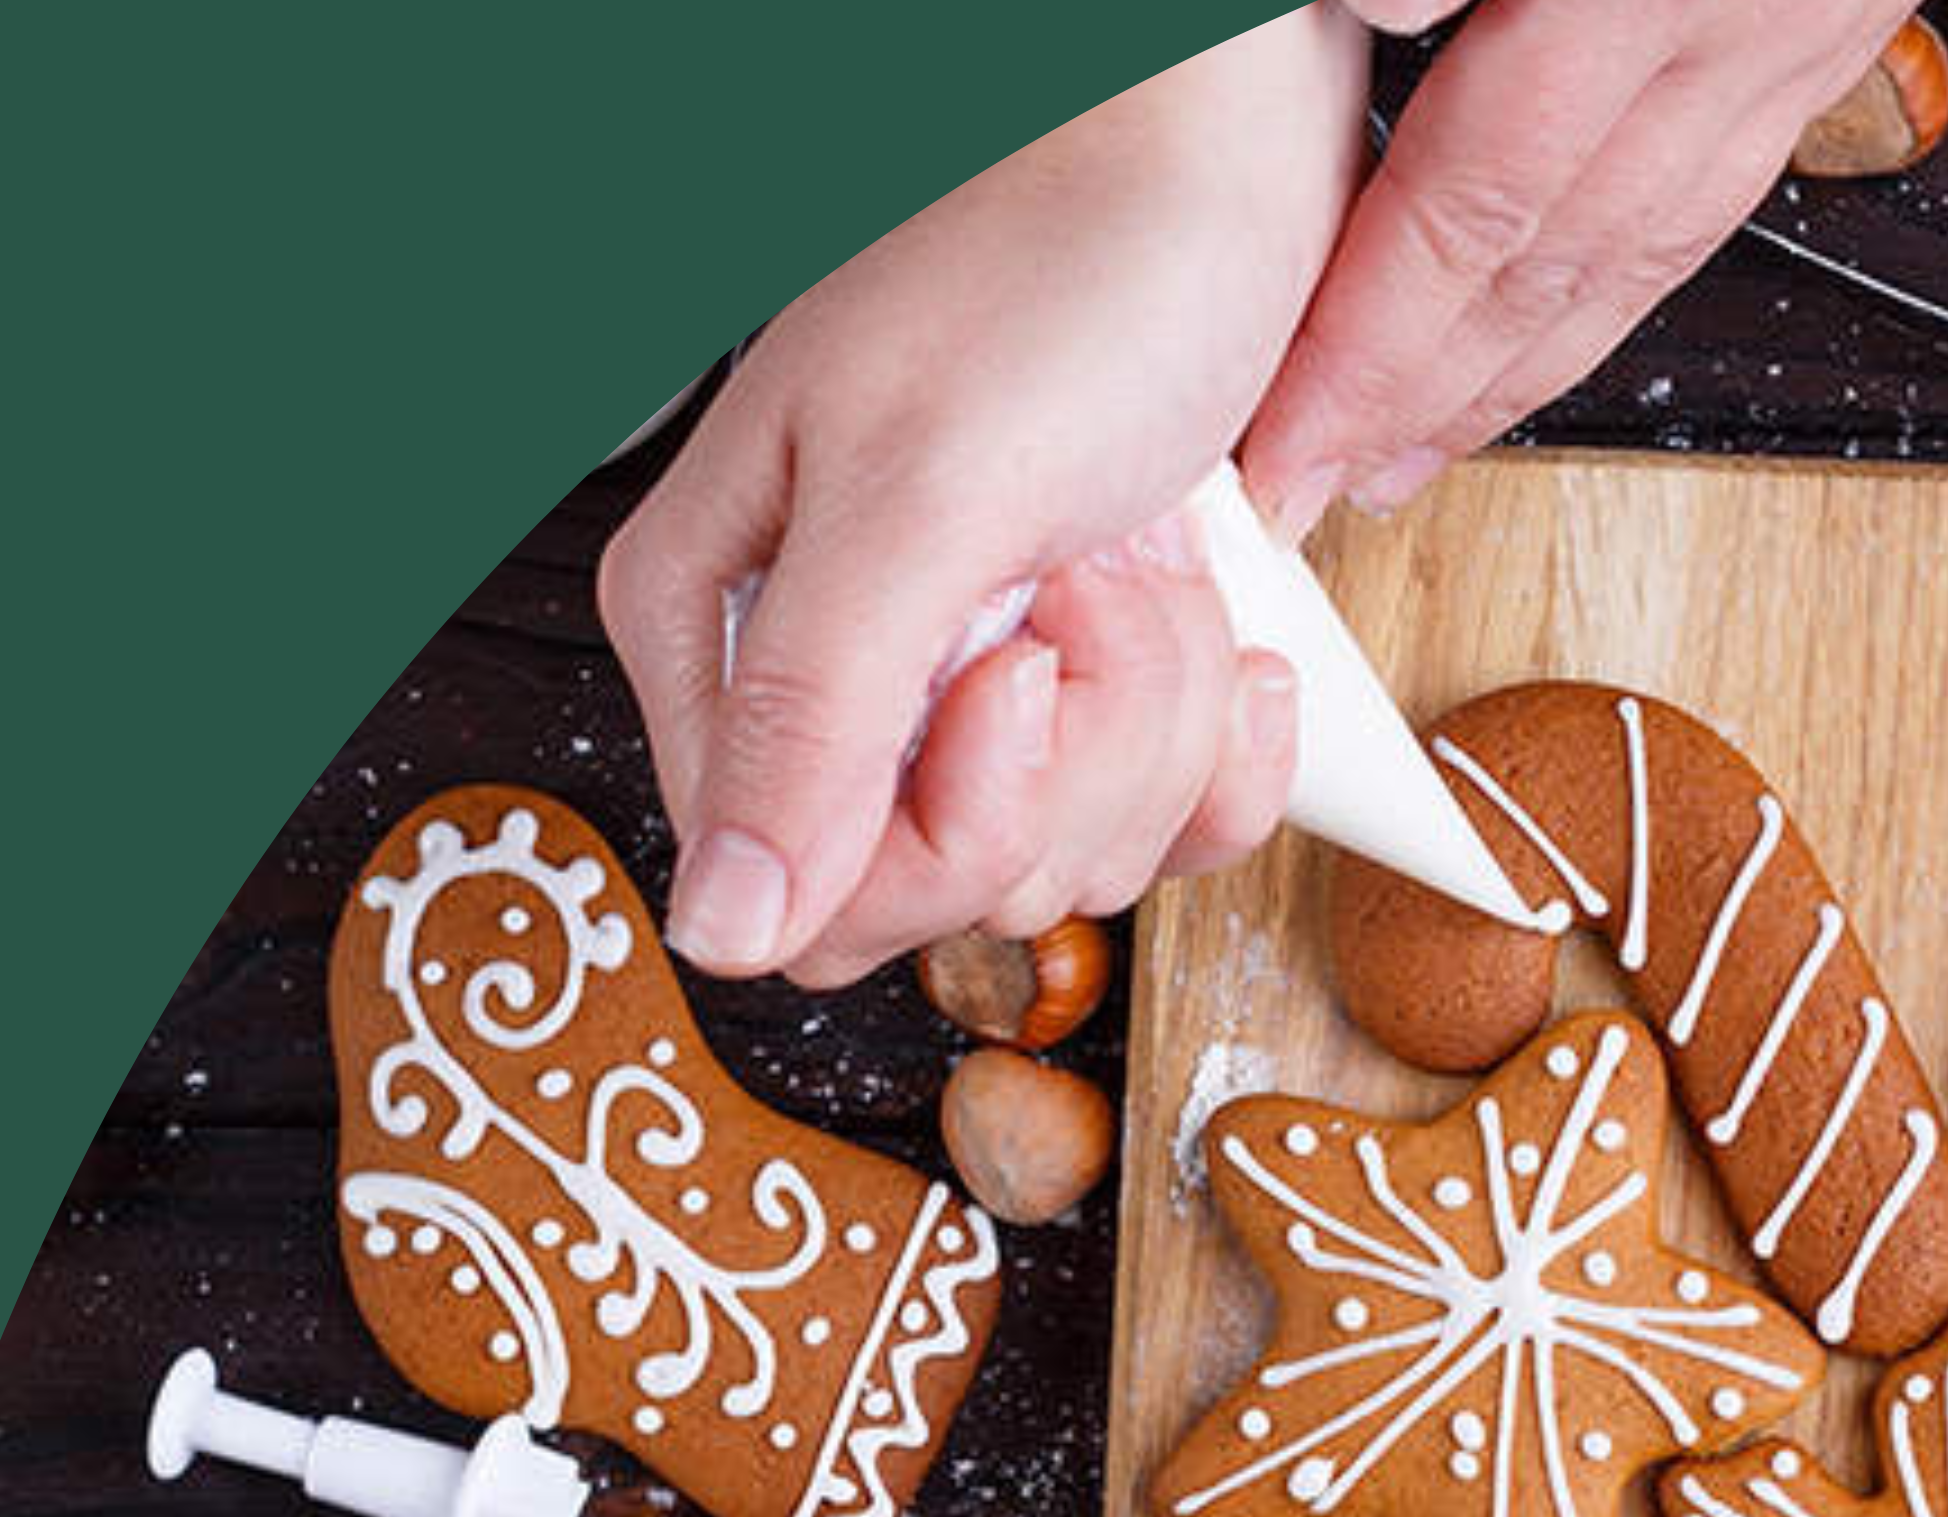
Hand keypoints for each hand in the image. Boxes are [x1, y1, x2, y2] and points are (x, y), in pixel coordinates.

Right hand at [598, 11, 1366, 988]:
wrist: (1221, 158)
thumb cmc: (1065, 271)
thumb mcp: (919, 496)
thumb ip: (810, 718)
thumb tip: (720, 927)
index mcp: (724, 632)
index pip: (807, 895)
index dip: (945, 825)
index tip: (1014, 670)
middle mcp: (838, 680)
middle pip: (948, 888)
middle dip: (1073, 754)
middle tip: (1083, 578)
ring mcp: (974, 694)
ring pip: (1071, 859)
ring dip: (1156, 714)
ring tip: (1137, 553)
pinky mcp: (1102, 698)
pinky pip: (1166, 830)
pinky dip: (1228, 740)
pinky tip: (1228, 631)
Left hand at [1242, 0, 1926, 526]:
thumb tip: (1372, 6)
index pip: (1480, 190)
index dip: (1371, 332)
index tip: (1283, 426)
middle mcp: (1740, 14)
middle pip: (1561, 253)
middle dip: (1424, 393)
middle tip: (1319, 488)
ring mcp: (1803, 25)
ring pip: (1653, 239)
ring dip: (1525, 362)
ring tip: (1419, 442)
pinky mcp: (1836, 18)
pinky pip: (1714, 181)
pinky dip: (1621, 268)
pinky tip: (1556, 306)